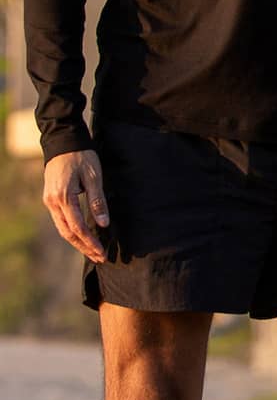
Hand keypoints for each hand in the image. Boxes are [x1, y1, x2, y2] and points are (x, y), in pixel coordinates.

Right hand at [43, 148, 109, 262]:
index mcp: (63, 197)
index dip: (90, 242)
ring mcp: (49, 201)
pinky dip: (71, 231)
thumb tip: (104, 224)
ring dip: (77, 242)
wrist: (63, 142)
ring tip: (93, 251)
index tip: (102, 252)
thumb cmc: (81, 156)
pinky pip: (60, 220)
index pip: (77, 228)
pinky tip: (82, 236)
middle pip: (67, 233)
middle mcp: (52, 202)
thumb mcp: (94, 177)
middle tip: (100, 257)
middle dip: (84, 247)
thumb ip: (97, 201)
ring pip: (62, 228)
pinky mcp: (51, 198)